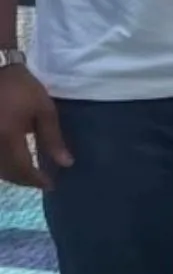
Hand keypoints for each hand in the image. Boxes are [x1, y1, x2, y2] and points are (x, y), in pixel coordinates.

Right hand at [0, 64, 70, 189]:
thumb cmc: (21, 88)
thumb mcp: (43, 110)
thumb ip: (53, 138)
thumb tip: (65, 163)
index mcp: (8, 138)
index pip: (23, 169)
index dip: (36, 181)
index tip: (51, 185)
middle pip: (7, 173)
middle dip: (24, 180)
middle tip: (42, 181)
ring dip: (13, 175)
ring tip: (30, 173)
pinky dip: (3, 165)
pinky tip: (14, 161)